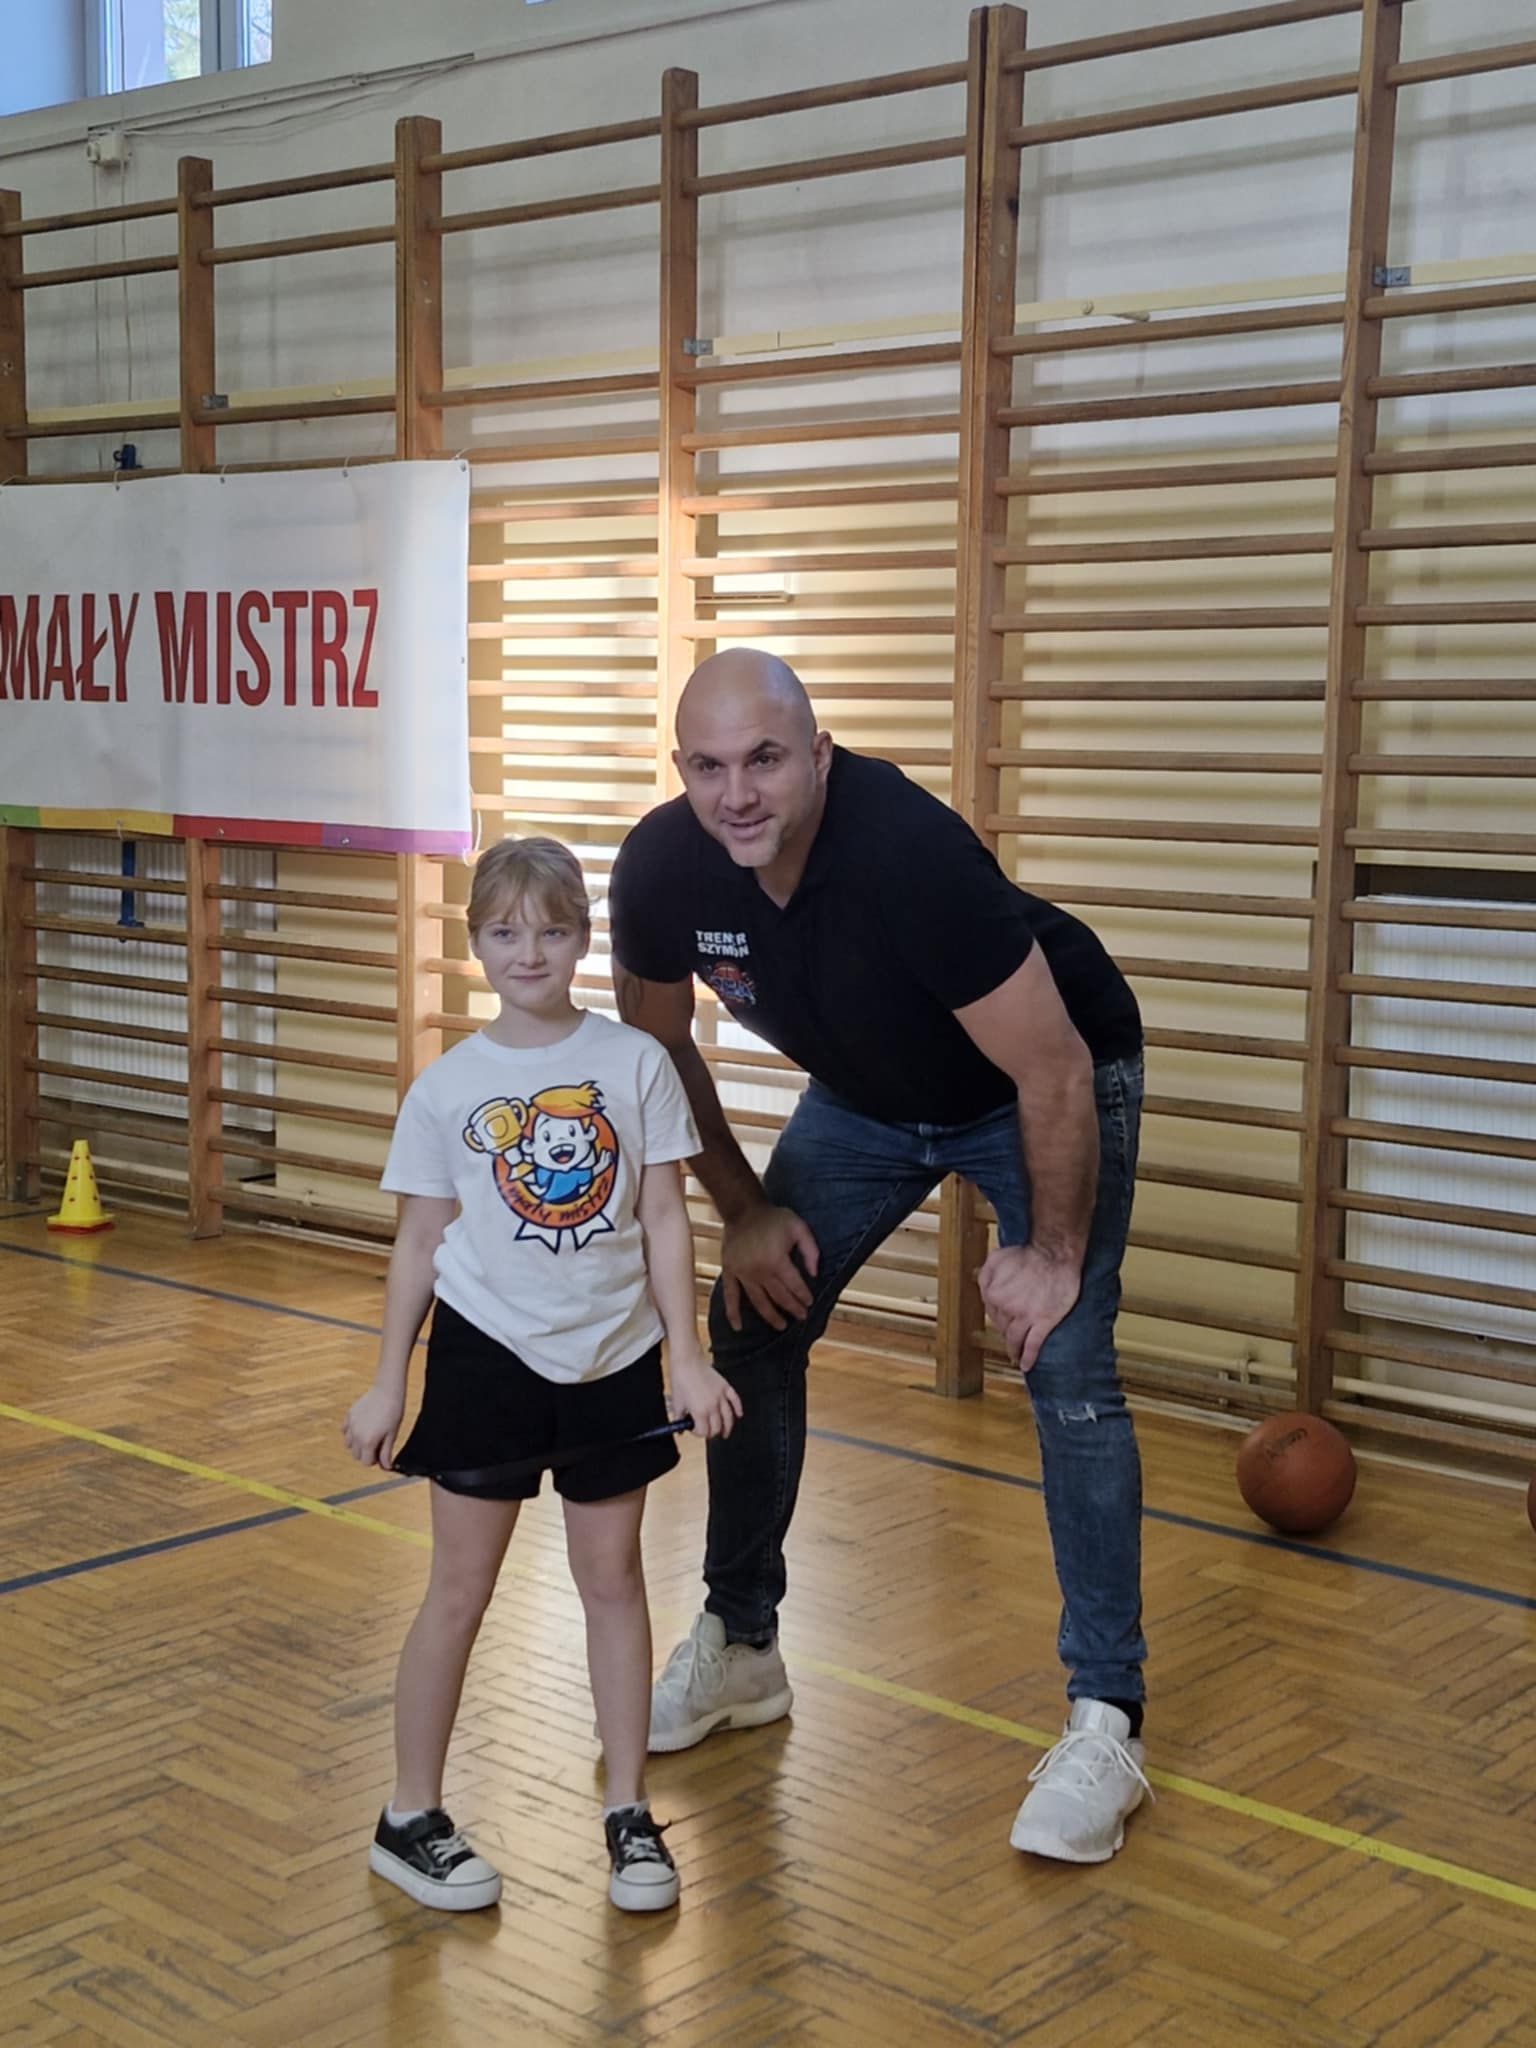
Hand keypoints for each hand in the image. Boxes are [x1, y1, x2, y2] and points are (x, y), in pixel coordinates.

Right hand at [342, 1384, 404, 1468]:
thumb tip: (386, 1467)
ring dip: (357, 1444)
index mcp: (367, 1442)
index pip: (365, 1462)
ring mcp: (351, 1425)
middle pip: (356, 1455)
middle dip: (366, 1453)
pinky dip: (350, 1432)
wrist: (387, 1390)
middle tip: (377, 1443)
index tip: (381, 1453)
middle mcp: (356, 1435)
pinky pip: (344, 1430)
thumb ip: (386, 1452)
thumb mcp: (392, 1434)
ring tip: (369, 1435)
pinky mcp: (349, 1415)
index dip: (374, 1460)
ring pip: (349, 1444)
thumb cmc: (393, 1411)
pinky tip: (361, 1427)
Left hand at [669, 1354, 743, 1440]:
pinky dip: (738, 1409)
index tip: (694, 1429)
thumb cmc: (680, 1379)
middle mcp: (712, 1406)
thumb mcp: (676, 1402)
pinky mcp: (725, 1387)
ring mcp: (721, 1396)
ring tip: (725, 1433)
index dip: (698, 1433)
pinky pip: (735, 1400)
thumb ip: (679, 1418)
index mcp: (700, 1411)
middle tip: (708, 1432)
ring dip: (727, 1427)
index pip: (704, 1431)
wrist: (686, 1362)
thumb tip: (679, 1427)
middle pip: (717, 1427)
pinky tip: (739, 1415)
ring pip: (728, 1417)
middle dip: (712, 1432)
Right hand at [720, 1203, 820, 1331]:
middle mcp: (759, 1271)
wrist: (743, 1210)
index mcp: (777, 1261)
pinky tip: (738, 1327)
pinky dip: (733, 1313)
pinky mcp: (730, 1272)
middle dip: (792, 1308)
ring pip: (758, 1301)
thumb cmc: (773, 1218)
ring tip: (781, 1326)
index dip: (803, 1296)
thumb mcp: (799, 1227)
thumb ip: (811, 1250)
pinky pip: (730, 1296)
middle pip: (779, 1296)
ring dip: (770, 1316)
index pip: (794, 1286)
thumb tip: (815, 1273)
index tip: (810, 1303)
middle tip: (801, 1317)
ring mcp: (742, 1274)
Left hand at [977, 1244, 1081, 1373]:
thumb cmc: (1027, 1254)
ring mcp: (1025, 1317)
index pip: (991, 1312)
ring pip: (1015, 1339)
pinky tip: (1026, 1365)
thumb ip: (985, 1274)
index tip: (1003, 1321)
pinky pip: (1033, 1345)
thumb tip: (982, 1288)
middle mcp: (1006, 1308)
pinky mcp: (1043, 1322)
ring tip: (1015, 1356)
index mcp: (993, 1294)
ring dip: (1014, 1350)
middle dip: (1006, 1331)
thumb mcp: (996, 1258)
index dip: (998, 1316)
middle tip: (1011, 1337)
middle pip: (1003, 1326)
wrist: (1054, 1254)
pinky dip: (1028, 1357)